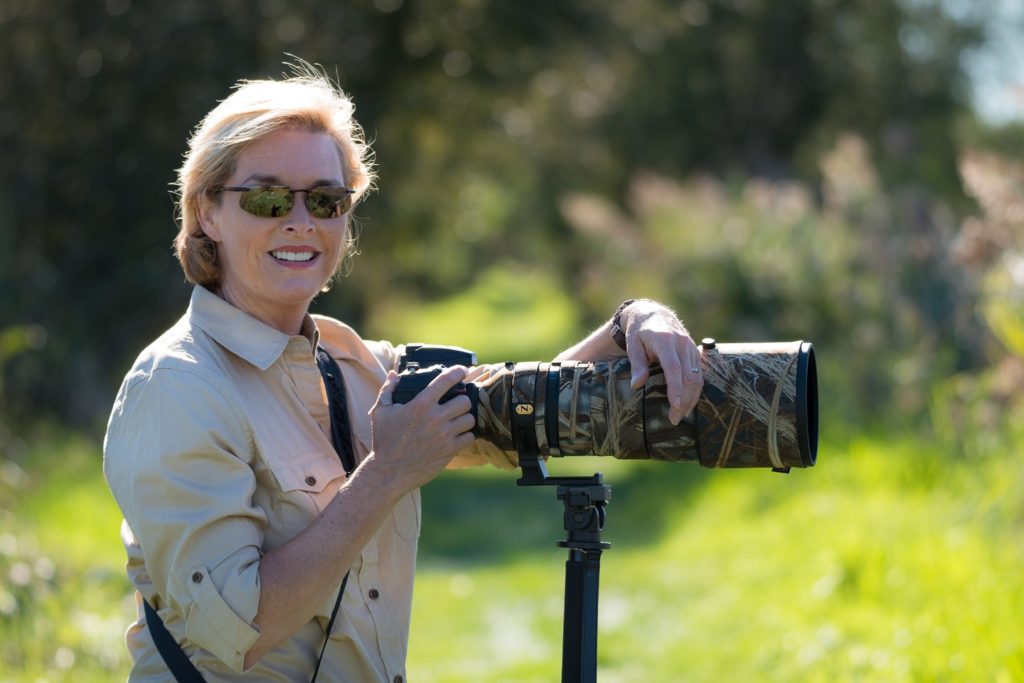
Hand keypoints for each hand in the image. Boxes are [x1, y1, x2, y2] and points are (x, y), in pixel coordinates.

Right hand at [367, 365, 476, 491]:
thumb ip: (388, 390)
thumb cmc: (384, 441)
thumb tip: (393, 374)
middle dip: (461, 400)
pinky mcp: (449, 451)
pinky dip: (465, 436)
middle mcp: (435, 418)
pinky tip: (457, 436)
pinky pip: (469, 437)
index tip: (462, 370)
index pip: (445, 381)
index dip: (458, 372)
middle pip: (464, 400)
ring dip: (465, 418)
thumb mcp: (380, 413)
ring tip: (457, 420)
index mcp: (420, 405)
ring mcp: (444, 435)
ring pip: (469, 419)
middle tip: (456, 403)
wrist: (388, 472)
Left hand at [622, 301, 702, 424]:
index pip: (673, 368)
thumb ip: (637, 364)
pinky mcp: (695, 352)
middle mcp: (681, 343)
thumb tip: (637, 385)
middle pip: (689, 376)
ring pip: (697, 377)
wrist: (653, 314)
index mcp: (665, 341)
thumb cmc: (639, 333)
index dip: (676, 388)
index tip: (675, 406)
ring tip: (681, 415)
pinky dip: (695, 390)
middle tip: (675, 419)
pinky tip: (688, 403)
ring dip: (692, 398)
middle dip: (684, 399)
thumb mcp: (633, 345)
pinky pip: (699, 374)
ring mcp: (691, 347)